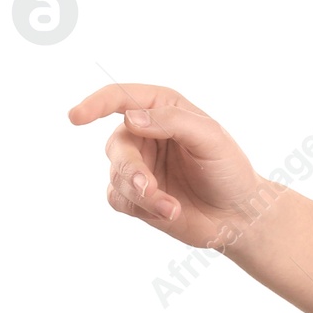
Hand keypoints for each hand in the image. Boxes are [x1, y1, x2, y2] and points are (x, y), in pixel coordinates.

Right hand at [67, 83, 278, 252]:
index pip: (122, 98)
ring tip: (172, 206)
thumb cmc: (228, 169)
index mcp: (164, 109)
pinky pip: (118, 199)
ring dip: (142, 193)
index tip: (76, 116)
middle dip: (130, 168)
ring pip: (116, 175)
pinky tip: (171, 211)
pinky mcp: (134, 196)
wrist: (236, 214)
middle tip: (148, 187)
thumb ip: (173, 122)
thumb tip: (130, 118)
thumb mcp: (210, 138)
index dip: (97, 103)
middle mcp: (145, 133)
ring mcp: (138, 165)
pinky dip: (142, 207)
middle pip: (117, 144)